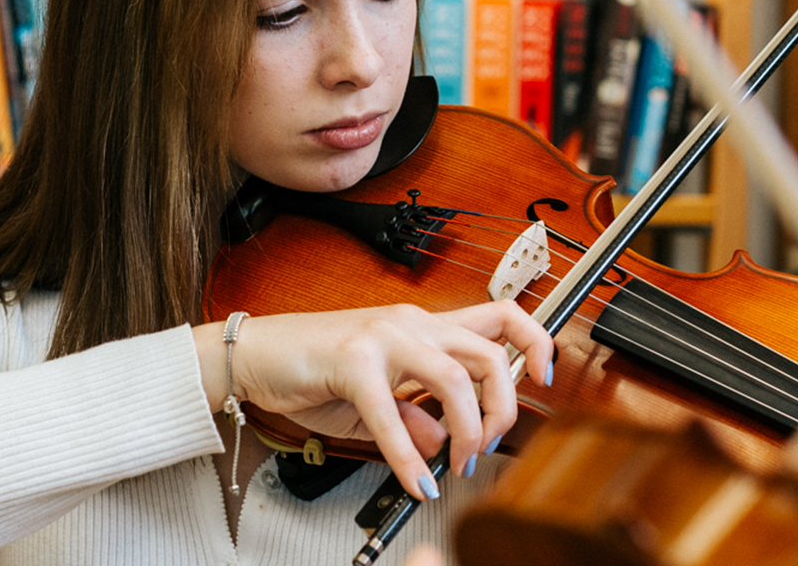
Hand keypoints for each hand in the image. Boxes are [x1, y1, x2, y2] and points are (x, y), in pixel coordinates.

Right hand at [194, 302, 555, 500]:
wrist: (254, 355)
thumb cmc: (312, 368)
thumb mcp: (376, 400)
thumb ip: (414, 416)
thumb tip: (444, 443)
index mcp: (423, 325)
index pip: (501, 317)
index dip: (535, 343)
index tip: (543, 379)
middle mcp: (411, 323)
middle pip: (492, 354)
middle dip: (503, 409)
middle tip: (486, 447)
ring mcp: (383, 337)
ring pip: (455, 377)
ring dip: (467, 431)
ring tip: (454, 466)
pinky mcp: (351, 360)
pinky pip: (393, 413)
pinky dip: (408, 456)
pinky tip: (414, 481)